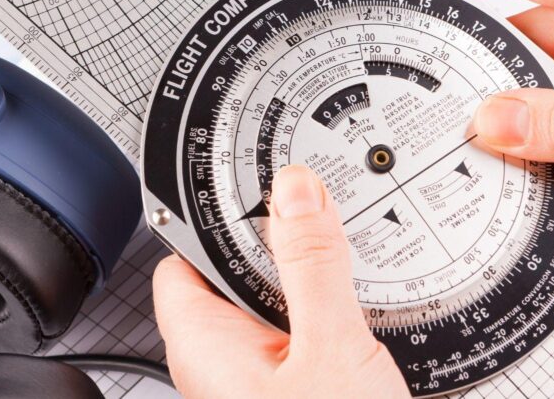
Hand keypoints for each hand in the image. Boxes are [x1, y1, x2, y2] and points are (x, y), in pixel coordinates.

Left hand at [153, 165, 408, 397]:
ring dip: (311, 274)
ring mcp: (263, 378)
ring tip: (350, 243)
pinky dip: (331, 308)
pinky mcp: (300, 388)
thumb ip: (313, 267)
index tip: (254, 176)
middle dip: (278, 236)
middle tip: (319, 201)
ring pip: (274, 301)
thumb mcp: (331, 351)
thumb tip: (296, 192)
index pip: (183, 253)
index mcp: (205, 345)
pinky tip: (369, 298)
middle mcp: (225, 361)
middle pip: (234, 271)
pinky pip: (304, 331)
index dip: (213, 211)